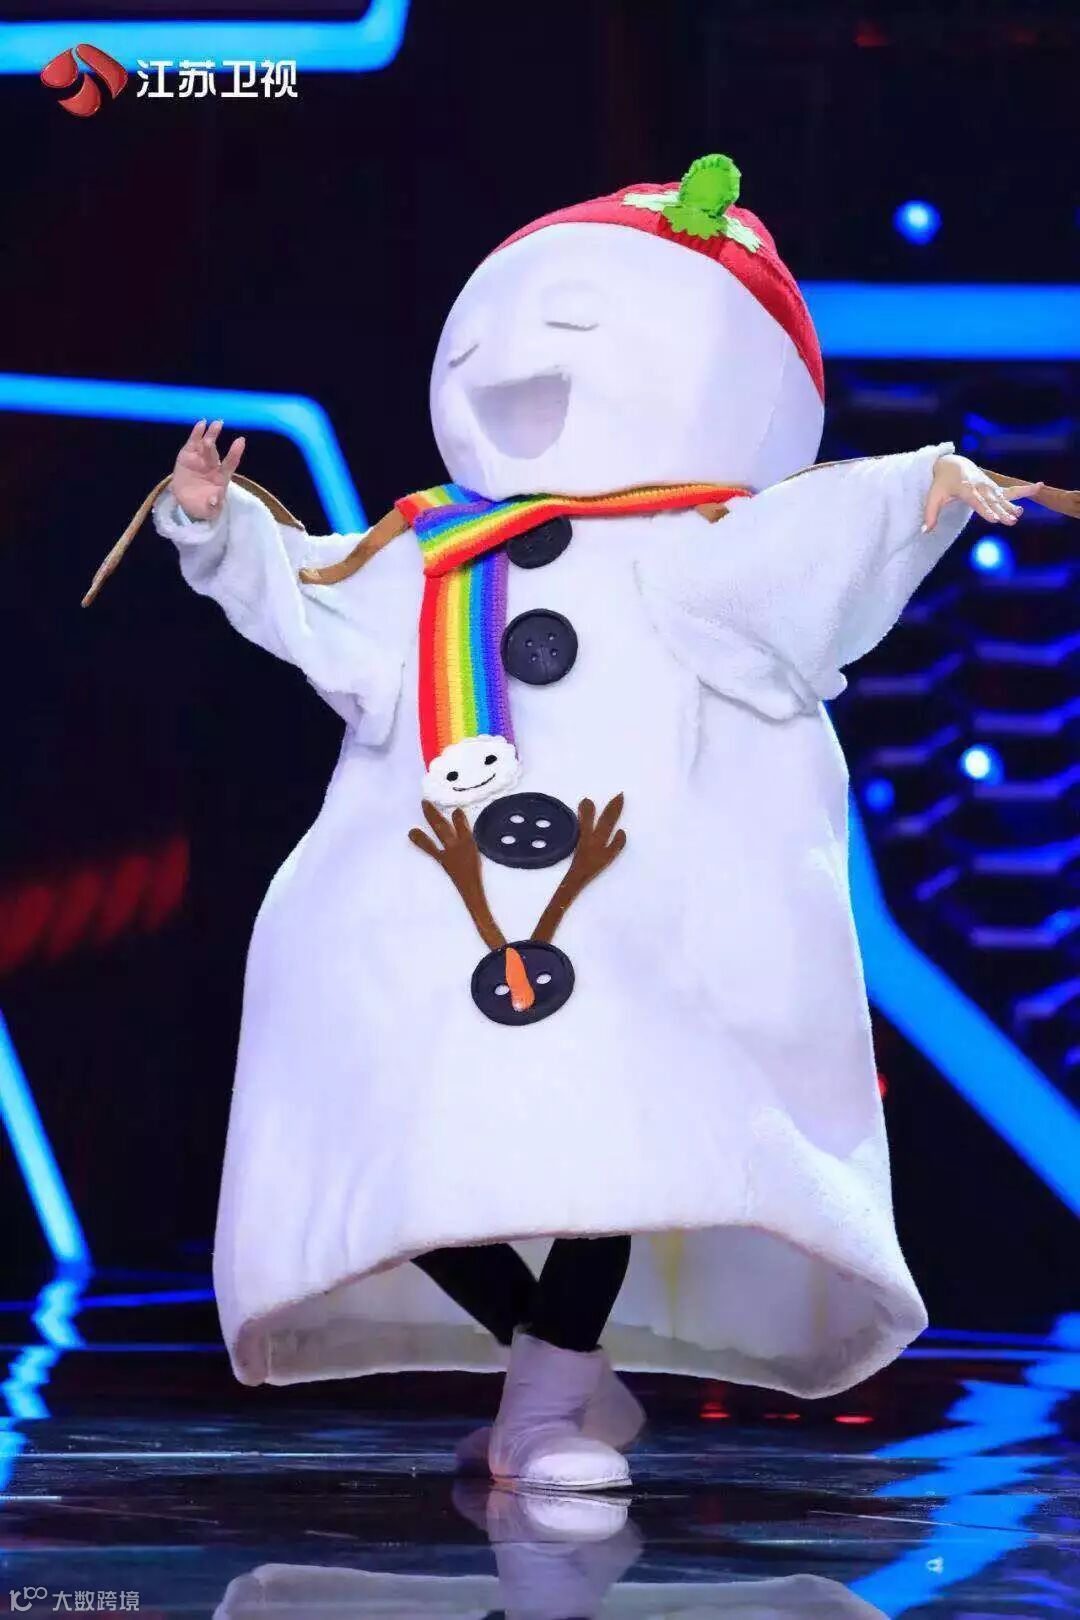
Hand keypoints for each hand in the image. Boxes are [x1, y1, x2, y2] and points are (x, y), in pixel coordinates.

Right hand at [170, 418, 245, 520]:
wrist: (187, 501)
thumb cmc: (202, 504)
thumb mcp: (208, 510)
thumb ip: (212, 505)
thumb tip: (214, 500)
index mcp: (221, 477)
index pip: (230, 463)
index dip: (235, 452)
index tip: (240, 441)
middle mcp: (212, 464)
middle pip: (215, 450)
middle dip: (216, 438)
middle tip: (219, 425)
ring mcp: (201, 458)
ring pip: (206, 444)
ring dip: (210, 433)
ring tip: (213, 423)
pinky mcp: (188, 454)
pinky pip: (193, 442)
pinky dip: (196, 433)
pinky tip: (201, 424)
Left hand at [923, 453, 1041, 532]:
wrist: (953, 464)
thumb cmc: (941, 483)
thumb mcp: (933, 496)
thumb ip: (930, 514)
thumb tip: (925, 531)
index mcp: (965, 489)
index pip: (977, 501)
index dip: (985, 509)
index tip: (994, 519)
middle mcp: (980, 487)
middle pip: (992, 501)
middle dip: (1001, 511)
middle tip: (1010, 521)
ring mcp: (989, 486)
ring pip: (1002, 497)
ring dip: (1011, 506)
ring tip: (1020, 515)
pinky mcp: (994, 488)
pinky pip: (1010, 490)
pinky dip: (1024, 489)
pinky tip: (1039, 487)